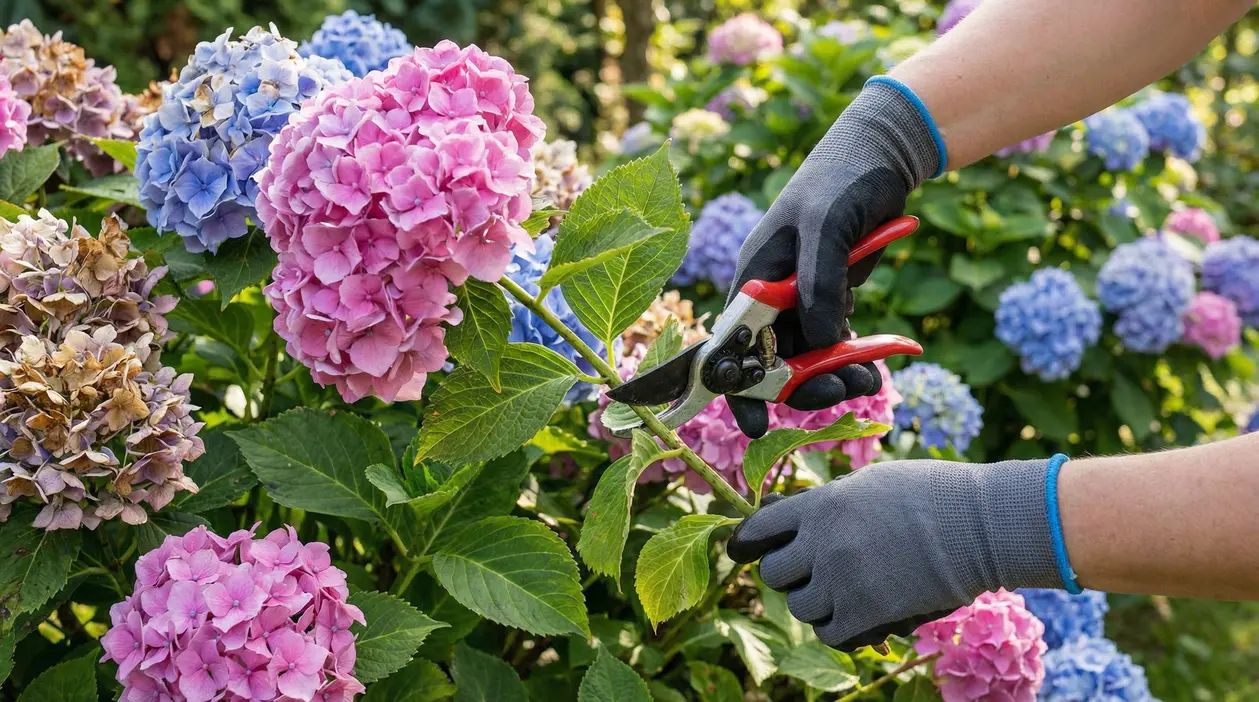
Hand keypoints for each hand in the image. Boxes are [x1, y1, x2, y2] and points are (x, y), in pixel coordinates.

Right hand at [724, 78, 940, 437]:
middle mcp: (770, 292)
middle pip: (773, 359)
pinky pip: (834, 342)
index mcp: (753, 275)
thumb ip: (818, 286)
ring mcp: (801, 297)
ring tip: (869, 381)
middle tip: (841, 393)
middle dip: (803, 383)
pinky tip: (877, 366)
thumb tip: (819, 345)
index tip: (754, 425)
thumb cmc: (842, 181)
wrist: (883, 155)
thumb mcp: (826, 228)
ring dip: (834, 375)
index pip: (733, 342)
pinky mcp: (831, 297)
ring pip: (807, 356)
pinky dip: (853, 358)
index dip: (739, 387)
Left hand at [726, 458, 1065, 649]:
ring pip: (800, 606)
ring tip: (842, 594)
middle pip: (774, 573)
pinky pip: (829, 632)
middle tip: (811, 573)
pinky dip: (838, 628)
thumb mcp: (871, 482)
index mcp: (821, 504)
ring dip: (816, 603)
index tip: (742, 549)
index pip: (760, 526)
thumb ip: (832, 502)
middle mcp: (821, 542)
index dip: (748, 540)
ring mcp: (841, 579)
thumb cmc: (934, 493)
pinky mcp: (865, 612)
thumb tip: (802, 520)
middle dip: (789, 574)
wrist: (979, 522)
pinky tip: (856, 617)